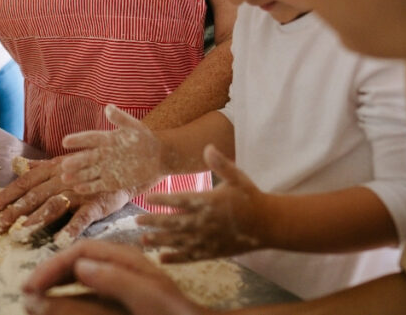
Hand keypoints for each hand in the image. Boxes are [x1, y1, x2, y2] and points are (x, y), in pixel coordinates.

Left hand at [0, 157, 131, 244]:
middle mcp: (63, 179)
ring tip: (21, 231)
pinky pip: (82, 217)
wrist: (127, 167)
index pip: (26, 182)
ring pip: (54, 205)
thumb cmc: (93, 167)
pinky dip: (72, 227)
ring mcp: (79, 191)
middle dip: (15, 210)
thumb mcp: (66, 161)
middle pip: (35, 195)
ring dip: (36, 219)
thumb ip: (42, 166)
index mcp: (54, 169)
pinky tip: (60, 239)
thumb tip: (19, 165)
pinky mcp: (96, 203)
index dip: (9, 193)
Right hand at [22, 240, 210, 314]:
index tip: (32, 285)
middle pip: (77, 265)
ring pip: (80, 285)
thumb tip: (79, 263)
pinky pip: (89, 303)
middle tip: (25, 296)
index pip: (82, 251)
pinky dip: (70, 305)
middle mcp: (121, 270)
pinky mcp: (120, 306)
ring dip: (55, 293)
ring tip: (32, 305)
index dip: (53, 265)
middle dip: (49, 278)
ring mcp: (121, 289)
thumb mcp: (148, 298)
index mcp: (127, 260)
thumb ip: (115, 279)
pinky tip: (56, 311)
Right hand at [62, 104, 165, 196]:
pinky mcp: (112, 181)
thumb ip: (120, 118)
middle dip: (75, 162)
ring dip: (77, 176)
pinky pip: (98, 184)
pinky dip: (88, 187)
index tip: (65, 142)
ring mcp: (106, 168)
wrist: (158, 156)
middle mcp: (103, 154)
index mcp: (106, 139)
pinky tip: (78, 188)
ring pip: (88, 172)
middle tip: (63, 165)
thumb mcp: (133, 127)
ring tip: (64, 178)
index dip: (78, 140)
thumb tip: (108, 107)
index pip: (89, 139)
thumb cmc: (145, 138)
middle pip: (86, 158)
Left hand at [138, 145, 263, 261]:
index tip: (147, 198)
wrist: (269, 224)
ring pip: (178, 241)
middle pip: (174, 222)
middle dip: (154, 221)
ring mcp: (208, 239)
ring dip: (160, 240)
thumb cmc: (250, 197)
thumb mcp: (237, 177)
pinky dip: (175, 258)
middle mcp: (205, 222)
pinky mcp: (212, 252)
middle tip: (136, 220)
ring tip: (142, 240)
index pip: (180, 200)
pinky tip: (161, 258)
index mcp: (208, 202)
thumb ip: (221, 163)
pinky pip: (190, 256)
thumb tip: (208, 146)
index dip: (162, 199)